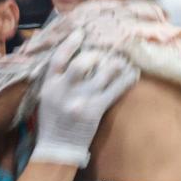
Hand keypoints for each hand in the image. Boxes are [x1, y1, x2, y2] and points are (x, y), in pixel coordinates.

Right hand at [32, 31, 139, 166]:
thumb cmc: (52, 120)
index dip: (71, 43)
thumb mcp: (46, 96)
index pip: (59, 57)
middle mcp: (65, 90)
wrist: (58, 148)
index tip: (81, 33)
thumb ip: (56, 78)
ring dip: (116, 62)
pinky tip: (133, 73)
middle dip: (96, 54)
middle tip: (105, 53)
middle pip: (83, 62)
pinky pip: (116, 89)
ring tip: (122, 59)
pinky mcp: (96, 110)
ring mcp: (81, 100)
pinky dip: (127, 79)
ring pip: (104, 72)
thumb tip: (73, 56)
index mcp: (50, 85)